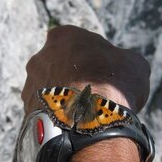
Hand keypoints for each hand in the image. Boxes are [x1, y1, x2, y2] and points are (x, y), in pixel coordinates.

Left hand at [21, 25, 150, 115]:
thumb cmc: (112, 86)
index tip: (105, 71)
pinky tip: (73, 125)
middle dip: (75, 77)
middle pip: (61, 65)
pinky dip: (57, 116)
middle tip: (94, 93)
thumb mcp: (134, 65)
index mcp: (63, 36)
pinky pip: (46, 111)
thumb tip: (125, 67)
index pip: (79, 42)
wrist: (88, 122)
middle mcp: (40, 57)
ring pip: (51, 89)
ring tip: (84, 114)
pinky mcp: (27, 111)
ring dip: (64, 97)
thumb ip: (125, 60)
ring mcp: (31, 85)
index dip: (94, 57)